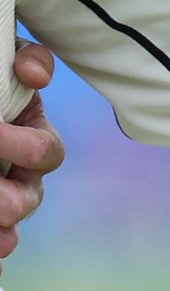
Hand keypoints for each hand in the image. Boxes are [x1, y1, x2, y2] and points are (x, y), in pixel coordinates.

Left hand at [0, 43, 63, 271]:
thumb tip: (35, 75)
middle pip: (30, 198)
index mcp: (28, 133)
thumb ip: (23, 60)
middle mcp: (17, 172)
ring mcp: (3, 192)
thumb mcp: (2, 63)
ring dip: (3, 230)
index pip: (45, 152)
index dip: (22, 147)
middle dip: (12, 199)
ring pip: (10, 224)